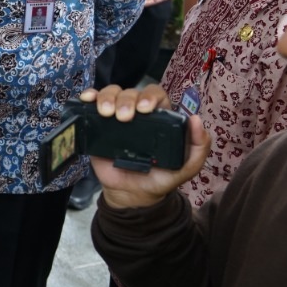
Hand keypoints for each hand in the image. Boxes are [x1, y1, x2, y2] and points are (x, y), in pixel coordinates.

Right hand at [79, 86, 209, 210]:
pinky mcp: (99, 125)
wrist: (133, 195)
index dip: (149, 96)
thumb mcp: (187, 167)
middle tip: (124, 117)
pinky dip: (90, 97)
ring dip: (108, 97)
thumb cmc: (161, 178)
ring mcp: (117, 117)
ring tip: (106, 114)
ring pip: (112, 93)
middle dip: (127, 100)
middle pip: (131, 92)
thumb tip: (196, 120)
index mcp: (160, 118)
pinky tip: (88, 99)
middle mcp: (138, 113)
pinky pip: (93, 104)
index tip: (144, 110)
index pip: (155, 95)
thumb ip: (198, 147)